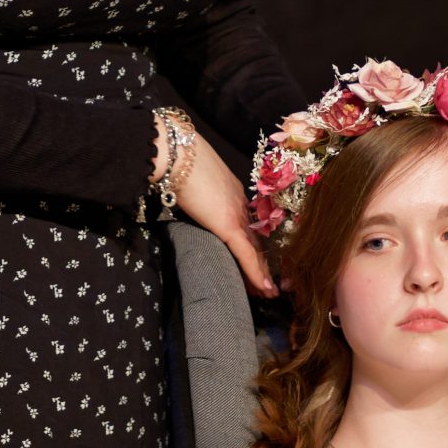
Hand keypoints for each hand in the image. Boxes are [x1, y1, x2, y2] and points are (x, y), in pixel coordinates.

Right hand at [163, 121, 276, 296]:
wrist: (178, 154)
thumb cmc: (179, 161)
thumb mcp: (193, 179)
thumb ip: (200, 192)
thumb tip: (190, 199)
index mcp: (234, 194)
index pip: (247, 226)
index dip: (254, 245)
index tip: (258, 261)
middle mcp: (241, 205)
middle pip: (255, 241)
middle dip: (262, 264)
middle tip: (268, 285)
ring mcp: (237, 215)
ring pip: (254, 251)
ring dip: (262, 274)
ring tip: (269, 293)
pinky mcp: (229, 226)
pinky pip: (246, 254)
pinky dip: (256, 273)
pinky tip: (265, 288)